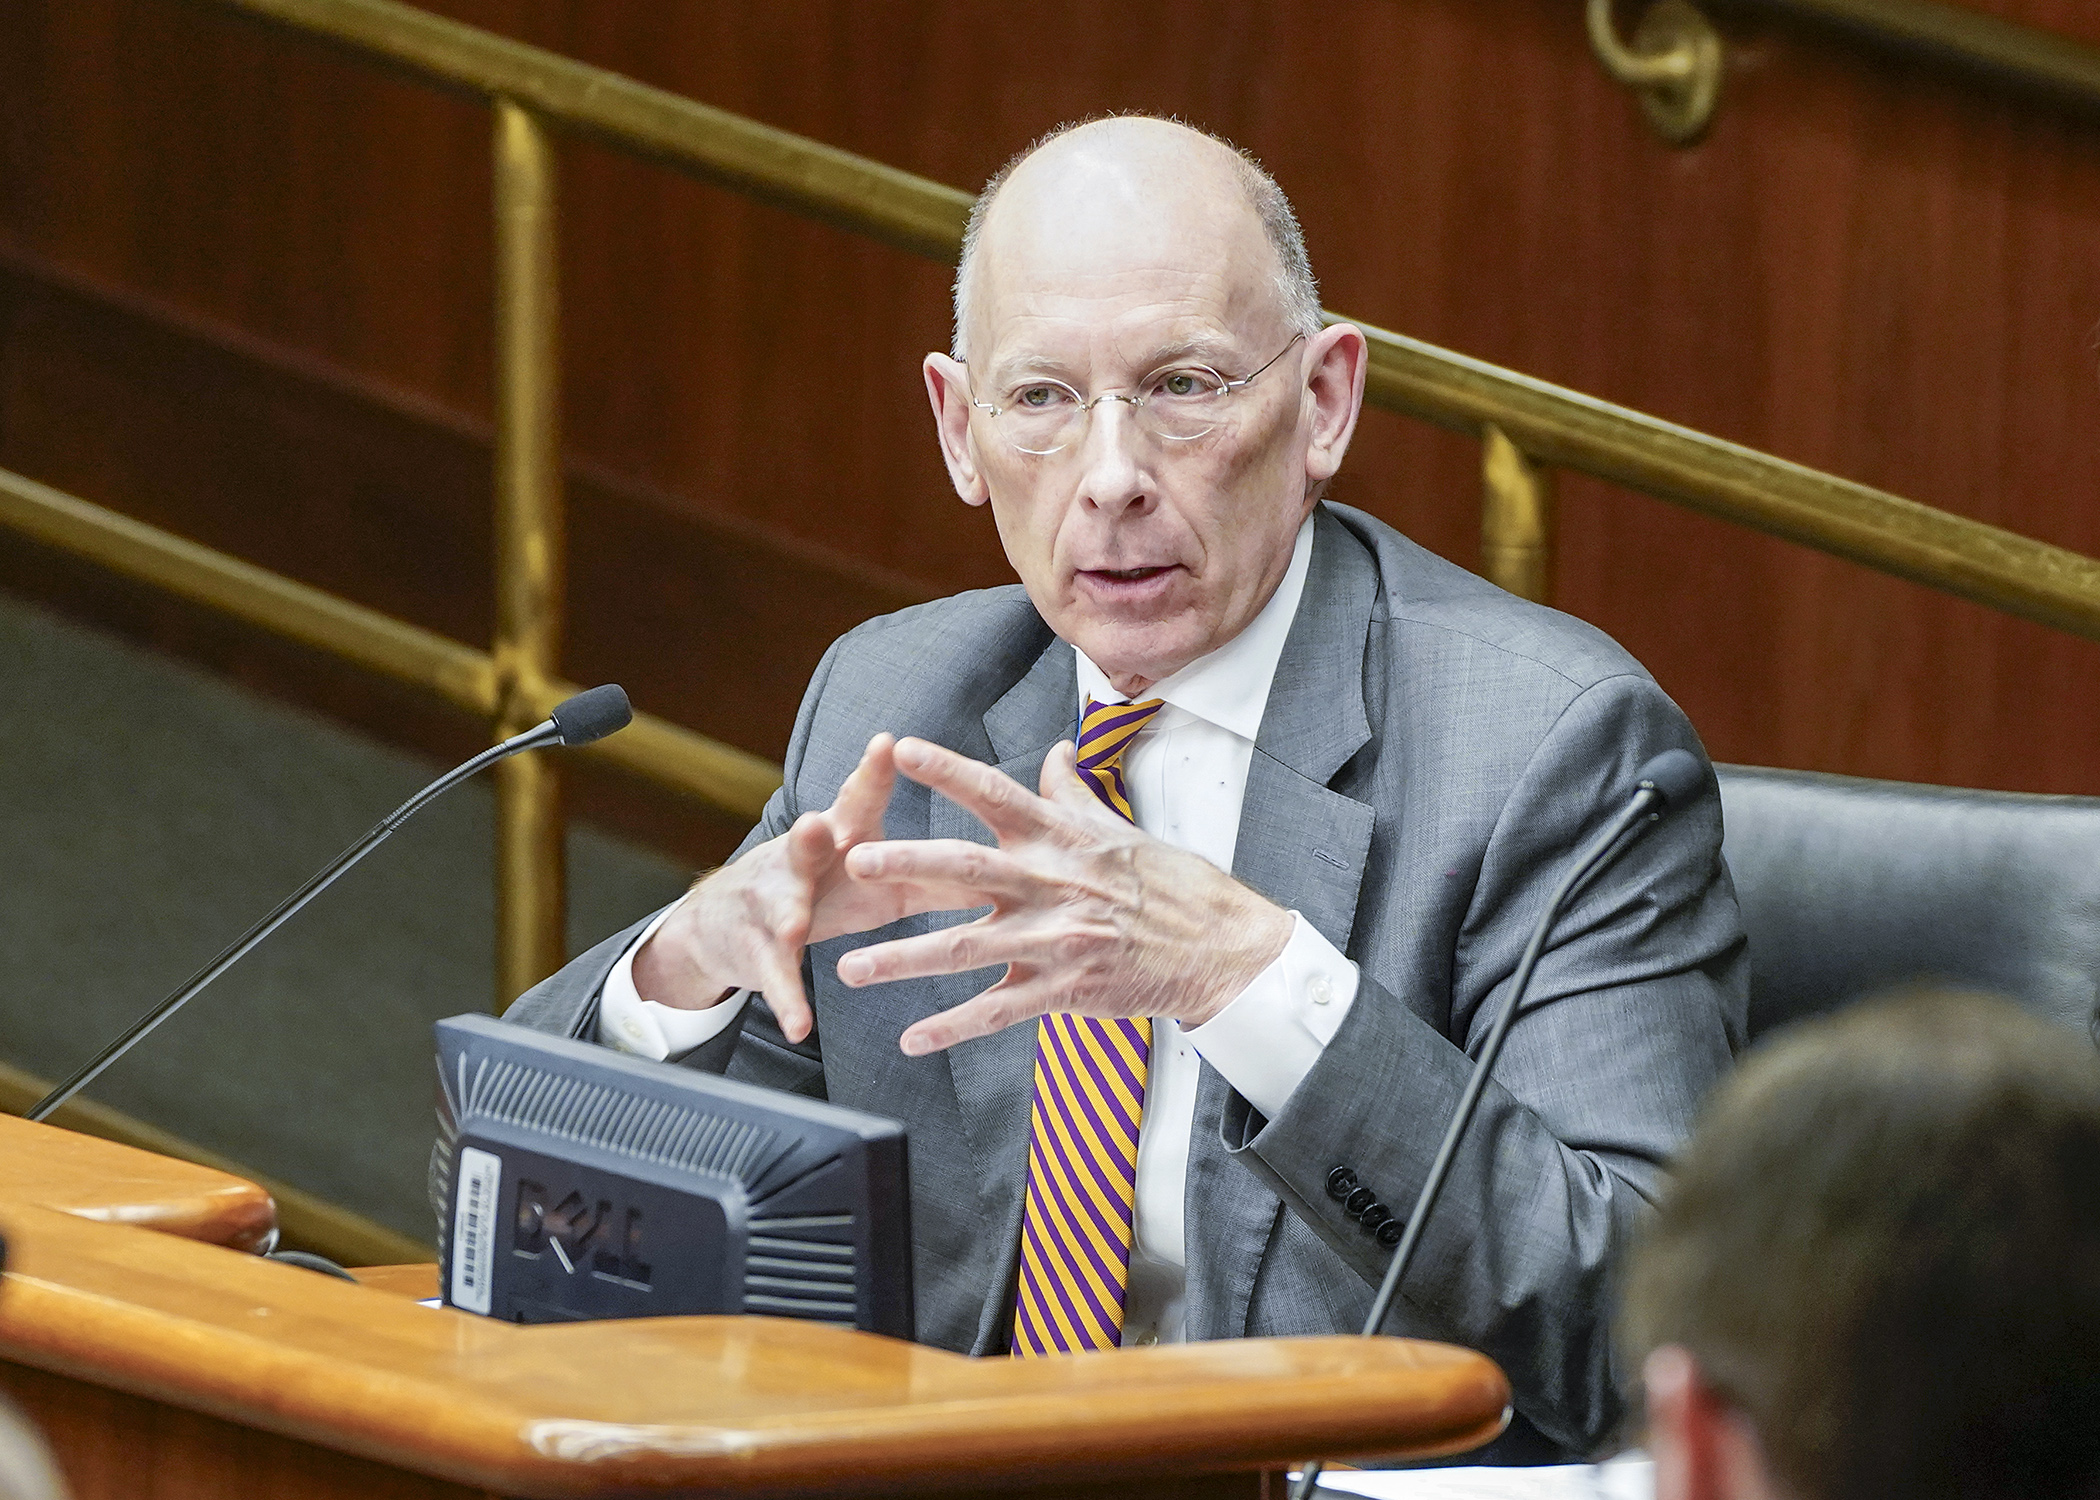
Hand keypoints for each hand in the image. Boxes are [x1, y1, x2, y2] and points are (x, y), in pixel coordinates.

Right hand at [632, 733, 911, 1041]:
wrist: (731, 922)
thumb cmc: (827, 887)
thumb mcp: (878, 875)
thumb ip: (935, 871)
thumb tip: (1012, 869)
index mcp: (839, 836)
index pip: (856, 800)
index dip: (870, 774)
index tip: (886, 744)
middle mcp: (801, 862)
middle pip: (806, 843)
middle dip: (811, 835)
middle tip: (817, 825)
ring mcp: (774, 905)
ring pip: (780, 906)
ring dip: (788, 913)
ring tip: (794, 924)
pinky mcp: (759, 952)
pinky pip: (776, 978)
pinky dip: (788, 1002)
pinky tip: (800, 1027)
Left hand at [836, 736, 1293, 1054]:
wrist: (1220, 948)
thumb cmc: (1171, 885)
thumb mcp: (1121, 830)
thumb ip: (1074, 794)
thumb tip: (1055, 751)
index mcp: (1061, 840)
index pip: (996, 795)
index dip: (948, 770)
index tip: (902, 749)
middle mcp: (1051, 885)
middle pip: (965, 869)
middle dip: (906, 864)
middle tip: (854, 860)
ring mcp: (1055, 940)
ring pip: (965, 949)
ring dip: (903, 960)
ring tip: (850, 969)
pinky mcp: (1063, 990)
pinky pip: (998, 1012)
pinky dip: (952, 1028)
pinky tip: (912, 1039)